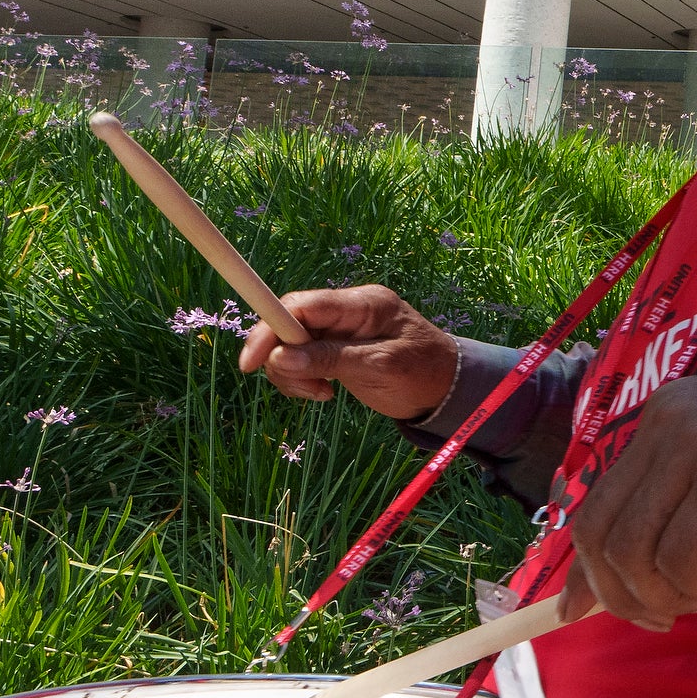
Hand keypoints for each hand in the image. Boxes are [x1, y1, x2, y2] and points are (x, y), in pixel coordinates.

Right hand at [237, 286, 458, 417]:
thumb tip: (280, 357)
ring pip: (289, 344)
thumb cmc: (423, 374)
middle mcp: (346, 310)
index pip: (302, 305)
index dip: (270, 329)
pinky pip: (300, 358)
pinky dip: (301, 378)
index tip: (250, 363)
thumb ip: (332, 360)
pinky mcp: (334, 347)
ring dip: (292, 373)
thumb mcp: (380, 368)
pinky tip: (324, 392)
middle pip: (289, 324)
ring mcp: (339, 328)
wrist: (446, 387)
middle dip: (283, 359)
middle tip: (307, 389)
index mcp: (363, 304)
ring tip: (321, 393)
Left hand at [560, 348, 696, 629]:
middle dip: (625, 595)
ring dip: (673, 593)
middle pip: (603, 535)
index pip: (593, 506)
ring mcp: (695, 446)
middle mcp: (665, 426)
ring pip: (639, 552)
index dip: (584, 570)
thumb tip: (625, 577)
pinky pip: (687, 555)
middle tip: (667, 615)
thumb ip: (681, 501)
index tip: (578, 612)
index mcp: (658, 419)